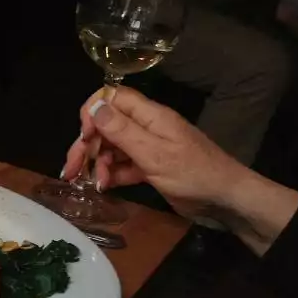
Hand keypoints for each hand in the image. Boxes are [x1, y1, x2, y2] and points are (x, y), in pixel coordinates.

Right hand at [60, 86, 248, 221]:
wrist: (226, 200)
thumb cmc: (194, 174)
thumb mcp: (155, 153)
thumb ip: (123, 130)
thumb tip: (95, 106)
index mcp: (151, 116)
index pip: (113, 97)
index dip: (93, 111)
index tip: (84, 136)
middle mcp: (147, 127)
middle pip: (107, 125)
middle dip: (86, 144)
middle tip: (70, 169)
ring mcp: (149, 148)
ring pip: (111, 147)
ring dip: (96, 163)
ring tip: (90, 182)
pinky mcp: (150, 167)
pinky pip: (122, 165)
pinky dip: (110, 174)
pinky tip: (103, 186)